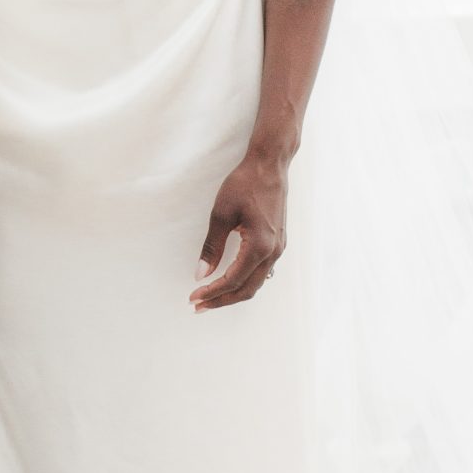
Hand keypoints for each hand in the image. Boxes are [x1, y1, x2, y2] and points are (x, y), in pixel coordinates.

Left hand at [192, 152, 287, 309]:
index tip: (193, 297)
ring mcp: (279, 248)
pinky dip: (245, 282)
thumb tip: (201, 274)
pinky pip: (262, 272)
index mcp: (260, 246)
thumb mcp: (221, 214)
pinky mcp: (278, 243)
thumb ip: (212, 247)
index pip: (233, 280)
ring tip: (211, 297)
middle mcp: (273, 252)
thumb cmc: (245, 184)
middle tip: (199, 306)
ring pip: (256, 283)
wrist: (270, 165)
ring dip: (233, 293)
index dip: (212, 292)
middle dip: (222, 300)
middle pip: (247, 289)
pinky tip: (230, 281)